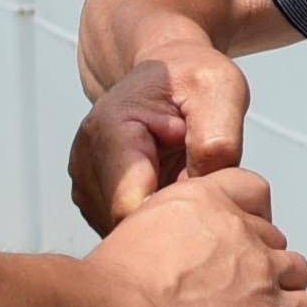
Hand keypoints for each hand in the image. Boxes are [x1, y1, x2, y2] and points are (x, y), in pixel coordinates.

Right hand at [66, 37, 249, 234]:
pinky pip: (130, 230)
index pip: (131, 207)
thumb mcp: (219, 89)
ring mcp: (87, 187)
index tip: (201, 193)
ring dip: (166, 220)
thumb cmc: (192, 78)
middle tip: (199, 178)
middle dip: (173, 218)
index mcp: (110, 131)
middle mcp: (87, 162)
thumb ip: (218, 138)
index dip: (173, 217)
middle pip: (132, 224)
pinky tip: (171, 188)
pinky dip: (156, 219)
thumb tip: (204, 190)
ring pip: (131, 232)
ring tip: (184, 177)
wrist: (166, 75)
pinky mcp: (96, 204)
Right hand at [82, 165, 306, 306]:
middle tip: (243, 282)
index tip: (247, 227)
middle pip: (272, 238)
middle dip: (261, 259)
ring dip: (284, 289)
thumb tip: (164, 256)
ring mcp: (259, 269)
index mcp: (203, 201)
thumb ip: (165, 236)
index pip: (249, 190)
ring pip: (295, 271)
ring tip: (268, 306)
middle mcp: (238, 229)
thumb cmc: (115, 285)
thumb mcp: (136, 232)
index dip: (251, 214)